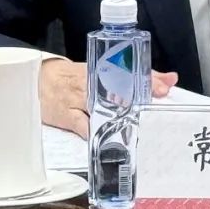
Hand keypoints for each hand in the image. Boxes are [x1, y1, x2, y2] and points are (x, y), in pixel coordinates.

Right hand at [41, 58, 178, 137]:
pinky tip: (108, 138)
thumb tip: (170, 79)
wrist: (39, 80)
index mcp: (101, 70)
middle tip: (158, 99)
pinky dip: (95, 131)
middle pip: (119, 87)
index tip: (166, 84)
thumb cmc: (74, 77)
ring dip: (121, 114)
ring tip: (139, 121)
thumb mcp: (101, 72)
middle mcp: (91, 82)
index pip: (129, 72)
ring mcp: (78, 99)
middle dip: (140, 94)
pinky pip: (82, 125)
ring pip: (101, 106)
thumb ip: (136, 77)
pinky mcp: (66, 116)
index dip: (148, 78)